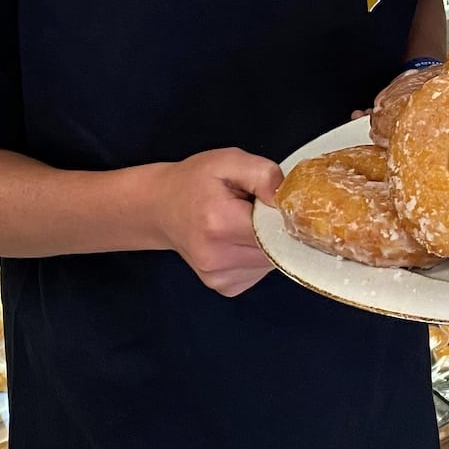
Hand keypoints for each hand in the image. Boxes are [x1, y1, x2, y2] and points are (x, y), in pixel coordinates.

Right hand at [153, 148, 281, 296]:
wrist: (161, 208)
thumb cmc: (195, 182)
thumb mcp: (228, 161)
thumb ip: (263, 174)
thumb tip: (286, 198)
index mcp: (219, 223)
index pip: (276, 229)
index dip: (283, 214)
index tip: (275, 202)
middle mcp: (217, 257)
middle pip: (277, 249)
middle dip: (276, 228)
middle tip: (256, 209)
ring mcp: (219, 277)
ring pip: (271, 263)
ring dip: (268, 244)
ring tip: (243, 223)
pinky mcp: (224, 287)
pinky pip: (259, 272)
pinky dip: (257, 255)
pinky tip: (239, 239)